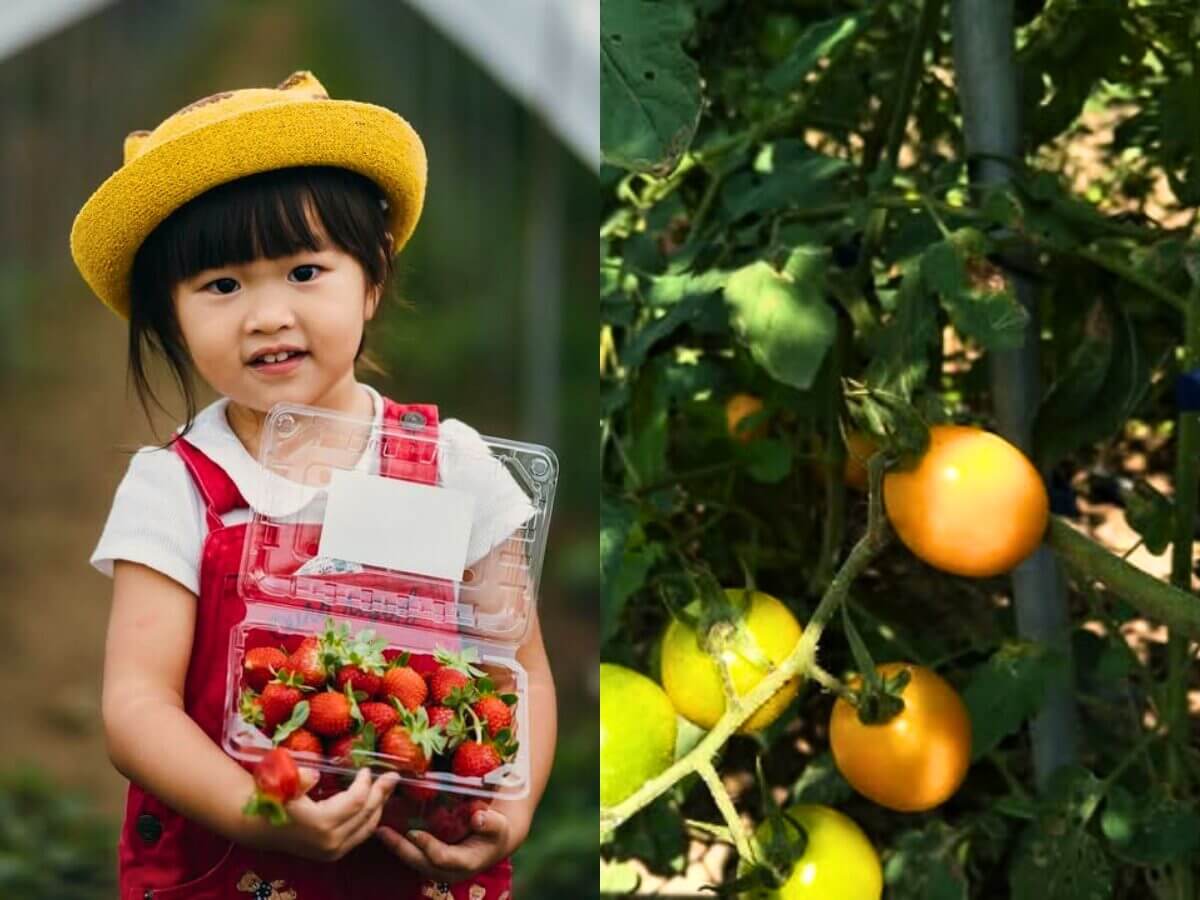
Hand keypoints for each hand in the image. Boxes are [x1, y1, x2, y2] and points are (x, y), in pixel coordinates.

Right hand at [257, 767, 400, 861]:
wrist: (258, 825)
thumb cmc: (272, 798)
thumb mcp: (283, 783)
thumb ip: (300, 779)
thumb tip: (315, 776)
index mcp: (320, 823)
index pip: (357, 801)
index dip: (366, 784)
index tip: (367, 769)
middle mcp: (330, 841)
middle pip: (367, 815)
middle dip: (381, 794)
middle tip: (392, 777)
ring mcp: (331, 851)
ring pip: (367, 827)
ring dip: (378, 806)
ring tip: (385, 788)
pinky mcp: (331, 855)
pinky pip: (359, 836)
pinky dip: (369, 819)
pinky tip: (373, 805)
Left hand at [374, 806, 511, 883]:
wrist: (493, 844)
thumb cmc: (496, 832)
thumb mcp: (499, 826)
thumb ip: (491, 822)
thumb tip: (479, 818)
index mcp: (465, 863)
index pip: (442, 858)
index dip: (427, 846)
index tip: (414, 832)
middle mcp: (448, 871)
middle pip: (420, 862)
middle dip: (400, 848)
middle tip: (382, 831)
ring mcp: (437, 869)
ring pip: (412, 860)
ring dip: (395, 846)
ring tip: (379, 830)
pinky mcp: (430, 862)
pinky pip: (411, 855)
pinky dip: (399, 844)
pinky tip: (386, 830)